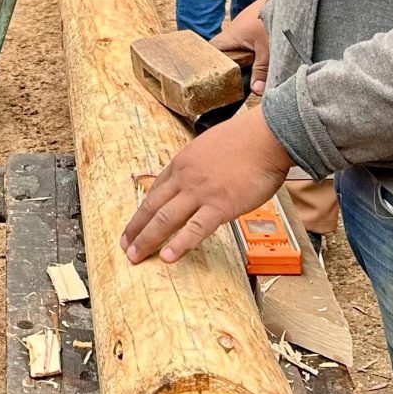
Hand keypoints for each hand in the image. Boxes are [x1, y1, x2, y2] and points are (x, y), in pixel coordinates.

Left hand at [120, 107, 292, 263]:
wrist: (266, 135)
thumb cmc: (246, 139)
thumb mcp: (209, 146)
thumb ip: (199, 164)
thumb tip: (200, 176)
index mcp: (183, 163)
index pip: (156, 190)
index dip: (143, 210)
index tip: (135, 224)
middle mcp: (185, 178)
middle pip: (153, 206)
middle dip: (136, 229)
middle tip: (126, 246)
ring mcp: (200, 192)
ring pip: (165, 219)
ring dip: (148, 239)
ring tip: (136, 256)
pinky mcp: (220, 205)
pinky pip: (195, 229)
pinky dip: (179, 244)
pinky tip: (167, 257)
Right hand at [210, 0, 269, 95]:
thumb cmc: (274, 18)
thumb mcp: (269, 49)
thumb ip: (262, 70)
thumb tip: (257, 91)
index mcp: (231, 35)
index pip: (211, 50)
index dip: (208, 63)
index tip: (210, 76)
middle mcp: (234, 30)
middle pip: (224, 50)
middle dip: (227, 64)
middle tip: (228, 80)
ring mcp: (244, 26)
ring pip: (237, 45)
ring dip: (241, 57)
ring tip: (244, 73)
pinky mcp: (254, 24)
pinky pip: (247, 40)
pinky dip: (250, 49)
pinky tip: (257, 58)